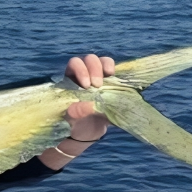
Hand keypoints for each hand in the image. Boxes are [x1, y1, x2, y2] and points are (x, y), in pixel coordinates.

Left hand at [38, 54, 114, 169]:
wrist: (84, 132)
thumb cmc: (73, 123)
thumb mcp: (71, 119)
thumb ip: (76, 111)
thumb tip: (89, 105)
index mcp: (70, 78)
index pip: (75, 63)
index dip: (81, 69)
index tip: (85, 85)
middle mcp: (85, 74)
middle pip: (90, 59)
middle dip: (94, 68)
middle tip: (97, 85)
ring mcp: (100, 78)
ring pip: (103, 62)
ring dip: (107, 66)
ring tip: (110, 77)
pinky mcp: (112, 86)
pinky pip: (118, 74)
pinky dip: (120, 74)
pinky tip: (121, 82)